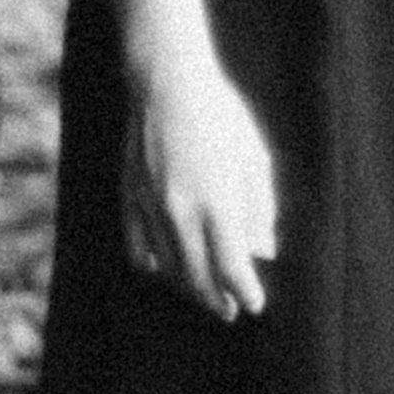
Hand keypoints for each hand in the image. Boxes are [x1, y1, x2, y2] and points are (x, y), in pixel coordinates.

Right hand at [121, 46, 279, 321]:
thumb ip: (259, 208)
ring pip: (169, 267)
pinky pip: (138, 248)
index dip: (246, 292)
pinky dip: (153, 265)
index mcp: (218, 202)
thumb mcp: (253, 157)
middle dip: (217, 299)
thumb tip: (263, 251)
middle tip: (230, 311)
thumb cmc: (220, 116)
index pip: (233, 268)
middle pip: (200, 277)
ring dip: (189, 286)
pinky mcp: (130, 198)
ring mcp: (151, 207)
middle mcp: (182, 212)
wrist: (166, 82)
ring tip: (205, 293)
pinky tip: (164, 270)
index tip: (255, 304)